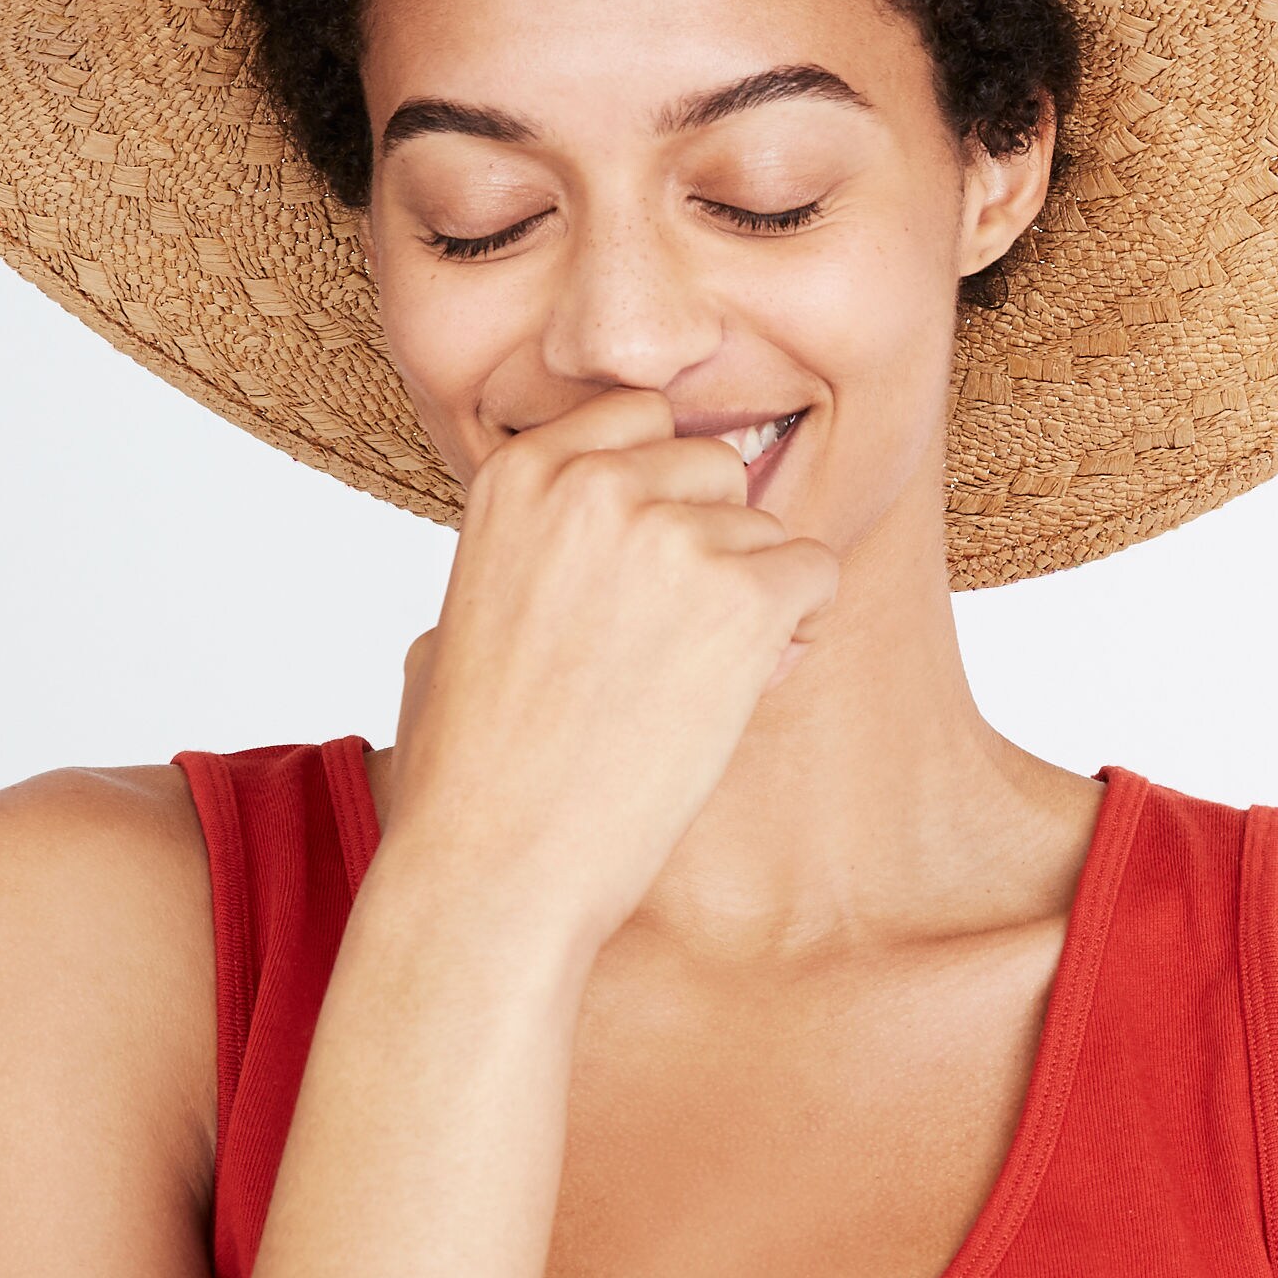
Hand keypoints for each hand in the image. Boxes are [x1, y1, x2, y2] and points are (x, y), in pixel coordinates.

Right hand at [382, 387, 837, 951]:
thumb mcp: (462, 612)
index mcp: (519, 474)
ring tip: (689, 682)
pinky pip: (816, 576)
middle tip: (672, 635)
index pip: (638, 416)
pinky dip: (797, 631)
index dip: (659, 490)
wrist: (499, 861)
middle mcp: (595, 482)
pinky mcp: (742, 596)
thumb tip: (587, 527)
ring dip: (751, 598)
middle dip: (711, 541)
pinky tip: (740, 690)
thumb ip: (532, 545)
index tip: (644, 563)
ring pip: (766, 529)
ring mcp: (671, 533)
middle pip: (713, 464)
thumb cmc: (475, 765)